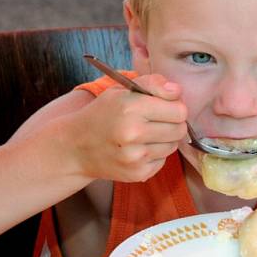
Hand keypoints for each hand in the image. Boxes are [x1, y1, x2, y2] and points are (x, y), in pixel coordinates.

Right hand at [69, 74, 187, 182]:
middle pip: (180, 129)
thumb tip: (177, 91)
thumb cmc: (102, 114)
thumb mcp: (121, 90)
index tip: (165, 106)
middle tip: (156, 121)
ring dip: (165, 139)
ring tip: (145, 134)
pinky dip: (155, 154)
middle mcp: (133, 133)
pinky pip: (163, 161)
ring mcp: (135, 156)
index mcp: (131, 108)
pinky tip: (139, 148)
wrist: (76, 148)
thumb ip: (152, 83)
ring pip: (173, 146)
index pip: (179, 110)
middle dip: (173, 123)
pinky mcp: (138, 173)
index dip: (175, 106)